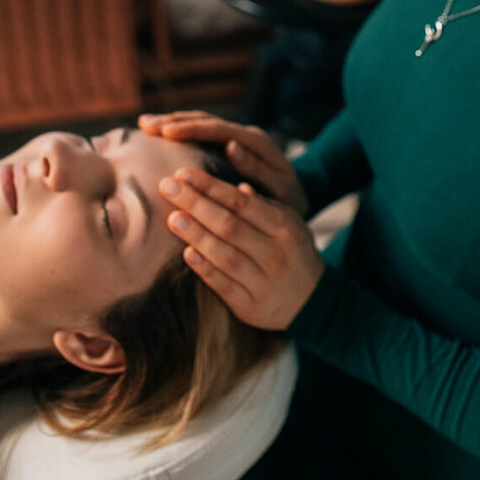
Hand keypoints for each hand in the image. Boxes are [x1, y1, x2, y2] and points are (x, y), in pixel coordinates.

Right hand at [139, 111, 308, 216]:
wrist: (299, 200)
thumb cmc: (290, 200)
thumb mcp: (280, 190)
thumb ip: (258, 170)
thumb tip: (231, 146)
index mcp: (257, 144)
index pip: (219, 130)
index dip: (191, 129)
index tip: (165, 132)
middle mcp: (245, 135)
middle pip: (207, 121)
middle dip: (175, 121)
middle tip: (145, 125)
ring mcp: (236, 139)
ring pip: (201, 123)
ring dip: (173, 123)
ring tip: (145, 125)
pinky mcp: (229, 146)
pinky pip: (202, 134)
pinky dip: (180, 132)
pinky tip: (159, 135)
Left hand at [159, 167, 323, 330]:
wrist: (313, 301)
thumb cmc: (291, 252)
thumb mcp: (288, 224)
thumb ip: (263, 206)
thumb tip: (236, 186)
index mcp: (285, 227)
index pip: (242, 203)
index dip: (211, 187)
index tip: (182, 173)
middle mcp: (276, 254)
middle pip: (230, 226)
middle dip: (196, 204)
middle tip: (166, 186)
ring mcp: (264, 283)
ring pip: (225, 256)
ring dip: (197, 236)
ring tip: (172, 218)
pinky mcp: (252, 306)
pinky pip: (224, 287)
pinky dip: (205, 269)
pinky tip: (187, 253)